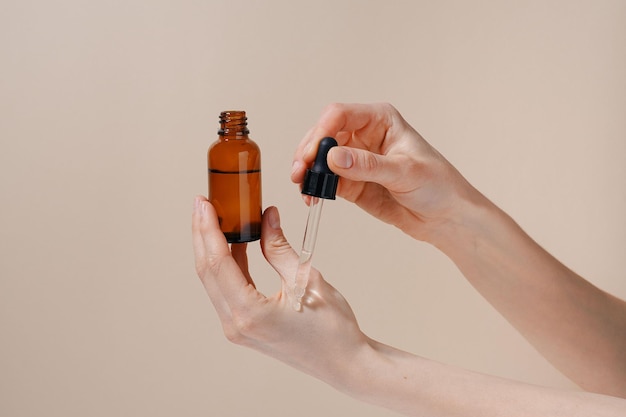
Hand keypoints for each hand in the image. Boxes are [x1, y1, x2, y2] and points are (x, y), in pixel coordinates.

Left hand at [191, 196, 368, 383]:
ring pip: (215, 280)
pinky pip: (228, 290)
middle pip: (208, 271)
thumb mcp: (306, 279)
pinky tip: (236, 244)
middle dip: (203, 234)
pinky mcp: (245, 327)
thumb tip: (266, 216)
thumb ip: (279, 247)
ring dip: (213, 249)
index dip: (208, 229)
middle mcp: (236, 324)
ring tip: (216, 219)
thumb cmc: (333, 329)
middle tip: (202, 204)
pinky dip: (229, 265)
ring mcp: (237, 328)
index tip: (203, 203)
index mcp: (249, 313)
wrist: (345, 363)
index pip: (217, 262)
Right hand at [291, 103, 482, 241]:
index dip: (321, 132)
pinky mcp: (351, 182)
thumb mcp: (405, 172)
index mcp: (380, 120)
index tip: (313, 154)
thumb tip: (332, 156)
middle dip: (308, 152)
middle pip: (323, 134)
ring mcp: (356, 159)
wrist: (446, 217)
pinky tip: (312, 197)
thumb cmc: (438, 186)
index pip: (339, 115)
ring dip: (308, 171)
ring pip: (320, 158)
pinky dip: (315, 187)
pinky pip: (326, 180)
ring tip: (304, 188)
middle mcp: (364, 136)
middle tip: (300, 173)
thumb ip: (367, 165)